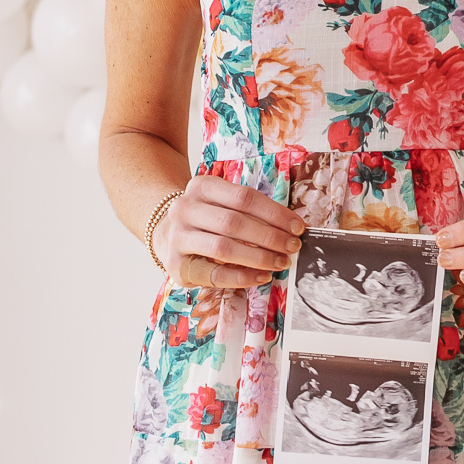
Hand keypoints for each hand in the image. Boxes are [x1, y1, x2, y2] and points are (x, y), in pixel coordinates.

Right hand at [157, 176, 303, 289]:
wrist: (166, 233)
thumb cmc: (206, 218)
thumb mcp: (222, 203)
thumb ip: (250, 211)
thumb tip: (291, 227)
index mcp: (202, 186)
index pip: (245, 197)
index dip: (275, 213)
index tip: (297, 227)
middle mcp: (185, 208)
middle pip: (234, 222)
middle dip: (269, 237)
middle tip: (293, 247)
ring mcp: (177, 236)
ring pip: (224, 248)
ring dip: (259, 257)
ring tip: (281, 262)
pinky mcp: (176, 264)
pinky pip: (214, 273)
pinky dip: (242, 276)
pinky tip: (262, 277)